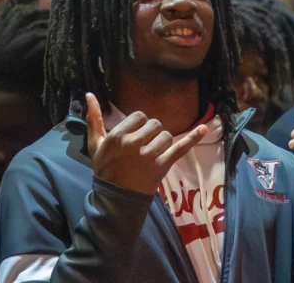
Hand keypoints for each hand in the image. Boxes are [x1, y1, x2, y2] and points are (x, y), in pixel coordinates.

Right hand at [84, 93, 206, 194]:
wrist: (115, 198)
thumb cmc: (105, 169)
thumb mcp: (95, 144)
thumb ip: (94, 118)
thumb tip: (89, 94)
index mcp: (117, 136)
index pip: (139, 116)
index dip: (139, 124)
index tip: (135, 135)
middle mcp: (133, 143)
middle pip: (154, 124)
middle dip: (151, 132)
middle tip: (144, 145)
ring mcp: (149, 156)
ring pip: (165, 135)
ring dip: (162, 141)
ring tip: (153, 153)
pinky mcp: (161, 167)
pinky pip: (180, 148)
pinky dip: (193, 138)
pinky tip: (204, 129)